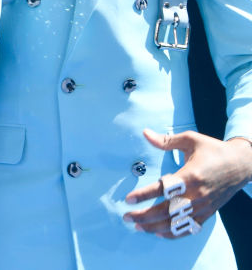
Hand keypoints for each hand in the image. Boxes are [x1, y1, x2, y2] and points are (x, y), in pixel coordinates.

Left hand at [123, 129, 251, 237]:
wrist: (241, 165)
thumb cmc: (214, 150)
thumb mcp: (191, 140)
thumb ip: (166, 140)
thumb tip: (145, 133)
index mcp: (190, 176)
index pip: (163, 189)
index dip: (144, 195)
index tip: (128, 199)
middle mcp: (197, 194)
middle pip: (167, 211)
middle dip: (145, 216)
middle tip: (127, 216)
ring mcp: (203, 206)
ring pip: (177, 223)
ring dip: (155, 227)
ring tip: (137, 226)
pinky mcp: (208, 213)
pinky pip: (190, 228)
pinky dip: (174, 233)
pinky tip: (159, 233)